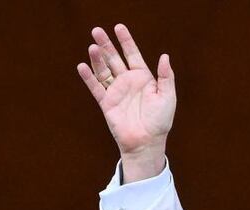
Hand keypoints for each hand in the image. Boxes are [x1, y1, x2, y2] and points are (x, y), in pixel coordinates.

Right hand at [76, 24, 175, 181]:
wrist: (146, 142)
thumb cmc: (160, 121)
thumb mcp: (167, 97)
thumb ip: (166, 77)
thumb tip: (164, 56)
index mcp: (143, 78)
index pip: (132, 54)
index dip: (126, 41)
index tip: (118, 27)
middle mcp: (127, 82)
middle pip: (114, 59)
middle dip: (106, 45)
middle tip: (97, 30)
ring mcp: (116, 92)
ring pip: (103, 71)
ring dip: (97, 59)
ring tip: (92, 46)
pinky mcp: (106, 104)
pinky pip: (96, 88)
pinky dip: (89, 78)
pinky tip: (82, 66)